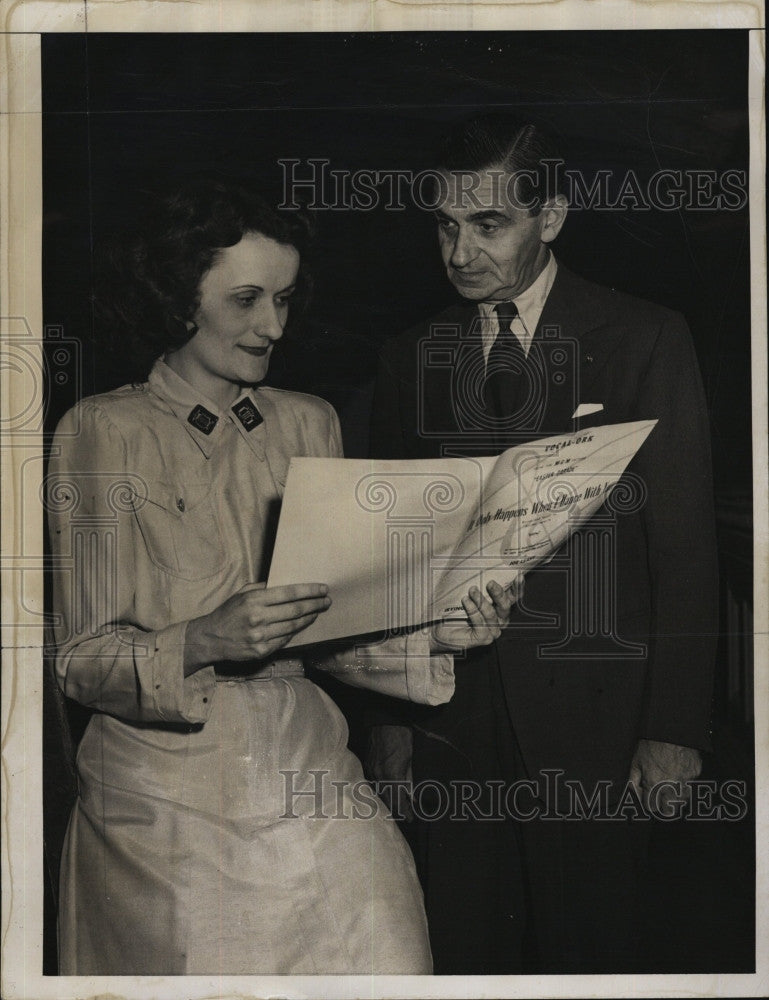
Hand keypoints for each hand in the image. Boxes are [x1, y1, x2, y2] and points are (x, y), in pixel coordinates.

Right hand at [184, 582, 330, 673]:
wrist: (210, 638)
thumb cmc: (228, 613)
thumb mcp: (242, 594)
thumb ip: (262, 588)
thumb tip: (285, 583)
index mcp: (254, 600)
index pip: (289, 593)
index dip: (309, 591)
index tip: (323, 589)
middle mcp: (258, 618)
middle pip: (295, 610)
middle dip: (315, 605)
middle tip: (326, 602)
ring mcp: (260, 636)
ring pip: (293, 626)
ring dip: (309, 619)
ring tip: (318, 613)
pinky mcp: (261, 651)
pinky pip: (285, 640)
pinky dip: (295, 632)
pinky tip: (302, 625)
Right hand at [365, 725, 413, 820]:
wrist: (384, 720)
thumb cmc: (401, 736)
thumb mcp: (410, 758)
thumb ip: (409, 778)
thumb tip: (411, 795)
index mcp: (392, 775)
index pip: (398, 800)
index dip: (405, 811)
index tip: (411, 817)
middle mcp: (379, 776)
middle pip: (386, 800)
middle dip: (395, 810)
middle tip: (405, 817)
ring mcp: (371, 770)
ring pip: (377, 793)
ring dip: (386, 803)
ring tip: (395, 810)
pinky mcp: (367, 765)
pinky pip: (372, 784)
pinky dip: (379, 792)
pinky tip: (383, 796)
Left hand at [430, 577, 520, 651]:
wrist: (440, 629)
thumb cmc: (455, 610)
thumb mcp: (469, 595)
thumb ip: (479, 585)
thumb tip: (479, 566)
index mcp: (500, 609)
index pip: (513, 598)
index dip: (518, 588)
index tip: (518, 575)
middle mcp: (500, 620)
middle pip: (505, 605)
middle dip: (498, 593)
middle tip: (489, 583)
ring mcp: (493, 630)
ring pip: (491, 613)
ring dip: (481, 601)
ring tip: (471, 590)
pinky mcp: (484, 638)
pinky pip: (480, 622)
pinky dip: (473, 611)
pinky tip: (466, 601)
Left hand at [629, 738, 701, 815]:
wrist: (670, 731)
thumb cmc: (651, 744)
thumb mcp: (636, 761)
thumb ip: (634, 781)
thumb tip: (635, 794)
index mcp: (654, 785)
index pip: (651, 807)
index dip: (648, 802)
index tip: (649, 797)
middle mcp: (671, 787)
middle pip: (669, 812)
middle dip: (664, 807)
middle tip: (661, 799)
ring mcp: (685, 781)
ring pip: (682, 801)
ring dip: (676, 797)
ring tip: (670, 787)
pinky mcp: (695, 774)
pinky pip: (691, 784)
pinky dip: (685, 782)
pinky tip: (679, 773)